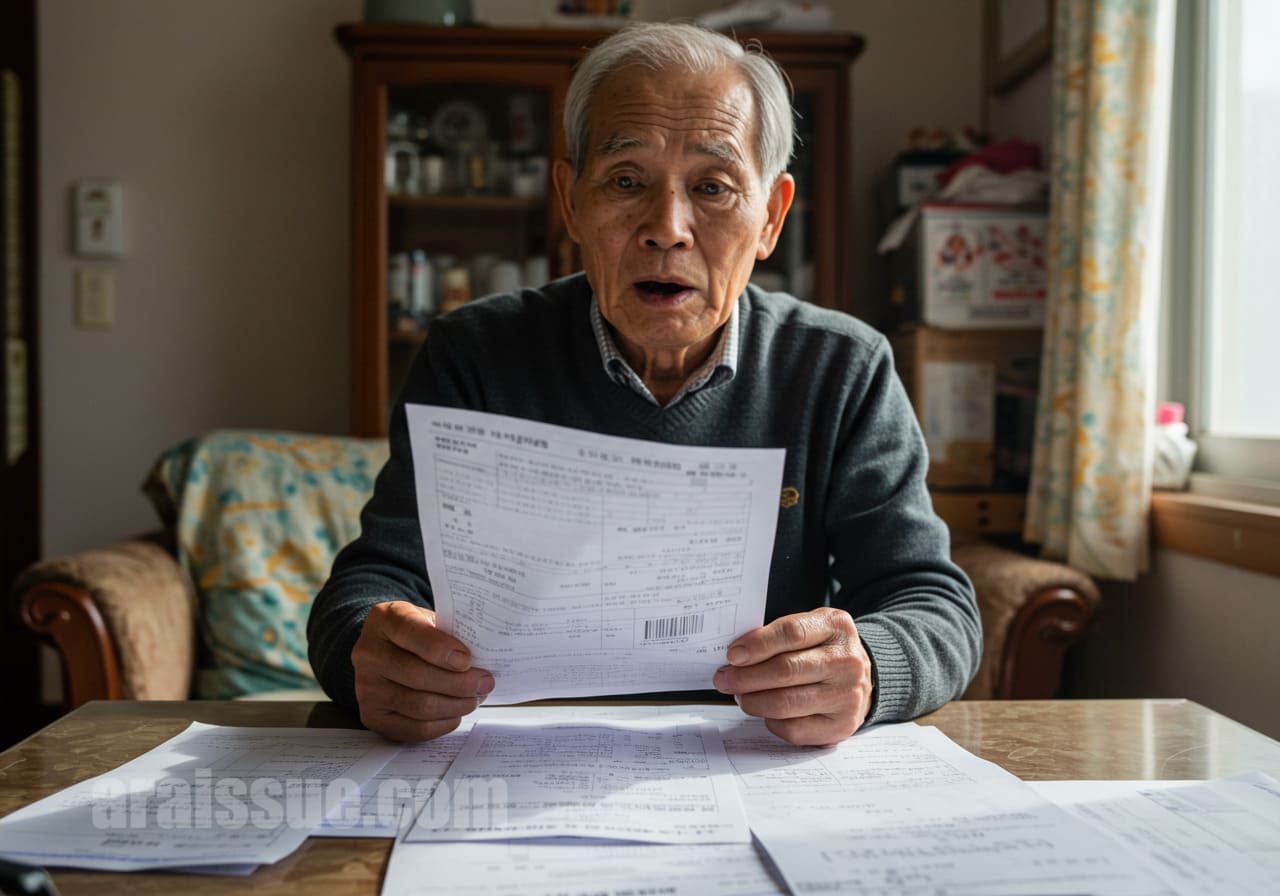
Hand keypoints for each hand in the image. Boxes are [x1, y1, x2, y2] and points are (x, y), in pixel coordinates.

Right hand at [350, 601, 493, 741]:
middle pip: (417, 675)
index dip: (441, 648)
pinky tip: (456, 713)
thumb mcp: (430, 619)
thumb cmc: (417, 634)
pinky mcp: (371, 716)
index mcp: (384, 620)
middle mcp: (368, 653)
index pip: (410, 632)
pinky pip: (412, 728)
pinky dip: (441, 724)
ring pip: (418, 705)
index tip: (467, 660)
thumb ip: (451, 632)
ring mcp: (366, 688)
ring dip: (455, 705)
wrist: (385, 651)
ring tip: (475, 698)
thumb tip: (487, 655)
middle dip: (459, 683)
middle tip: (485, 683)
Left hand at [712, 607, 871, 745]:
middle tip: (724, 679)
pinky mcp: (840, 726)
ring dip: (753, 701)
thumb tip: (737, 655)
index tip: (733, 655)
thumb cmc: (824, 650)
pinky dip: (771, 721)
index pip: (792, 633)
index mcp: (836, 627)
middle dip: (746, 677)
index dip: (758, 644)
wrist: (860, 677)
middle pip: (786, 671)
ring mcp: (847, 696)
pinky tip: (766, 711)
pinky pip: (794, 729)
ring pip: (786, 703)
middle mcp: (846, 661)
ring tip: (741, 695)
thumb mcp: (810, 628)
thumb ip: (777, 635)